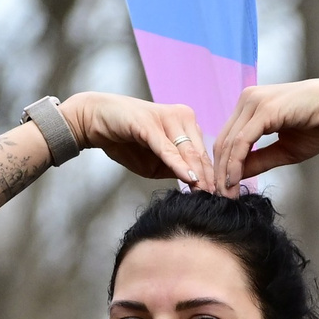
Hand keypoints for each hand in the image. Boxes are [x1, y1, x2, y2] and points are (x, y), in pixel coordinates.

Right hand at [57, 93, 219, 190]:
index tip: (224, 198)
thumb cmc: (125, 141)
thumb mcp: (155, 162)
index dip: (213, 177)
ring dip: (198, 175)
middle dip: (210, 179)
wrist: (95, 121)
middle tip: (222, 201)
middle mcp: (182, 116)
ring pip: (188, 151)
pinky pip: (168, 149)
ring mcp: (167, 118)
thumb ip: (175, 170)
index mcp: (187, 123)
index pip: (204, 155)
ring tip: (209, 195)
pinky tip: (189, 180)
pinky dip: (178, 165)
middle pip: (201, 154)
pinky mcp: (150, 124)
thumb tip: (195, 186)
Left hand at [210, 77, 318, 189]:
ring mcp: (254, 102)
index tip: (223, 192)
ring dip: (225, 172)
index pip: (227, 139)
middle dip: (219, 173)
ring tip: (226, 195)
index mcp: (251, 106)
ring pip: (229, 142)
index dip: (222, 167)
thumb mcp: (283, 150)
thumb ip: (258, 160)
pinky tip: (233, 181)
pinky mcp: (263, 109)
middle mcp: (248, 100)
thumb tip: (234, 177)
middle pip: (223, 141)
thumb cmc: (318, 125)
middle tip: (220, 198)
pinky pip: (242, 141)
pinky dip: (235, 164)